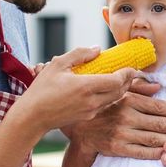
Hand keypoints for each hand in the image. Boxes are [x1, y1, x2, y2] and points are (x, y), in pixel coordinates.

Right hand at [17, 48, 141, 133]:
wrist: (32, 117)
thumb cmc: (41, 90)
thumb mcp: (58, 65)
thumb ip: (79, 54)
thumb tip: (97, 49)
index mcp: (86, 86)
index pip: (117, 80)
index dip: (128, 73)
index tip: (133, 67)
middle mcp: (92, 101)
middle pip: (120, 91)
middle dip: (128, 81)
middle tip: (131, 72)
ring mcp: (90, 111)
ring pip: (113, 99)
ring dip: (120, 89)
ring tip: (121, 79)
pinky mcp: (87, 117)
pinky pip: (104, 105)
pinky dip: (110, 96)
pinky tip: (105, 89)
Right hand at [64, 82, 165, 158]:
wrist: (81, 128)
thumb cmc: (105, 107)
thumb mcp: (119, 92)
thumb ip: (139, 87)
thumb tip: (159, 86)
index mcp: (129, 100)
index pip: (159, 107)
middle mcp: (126, 116)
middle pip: (160, 123)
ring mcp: (122, 133)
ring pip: (154, 139)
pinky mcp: (118, 148)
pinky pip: (142, 152)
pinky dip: (157, 153)